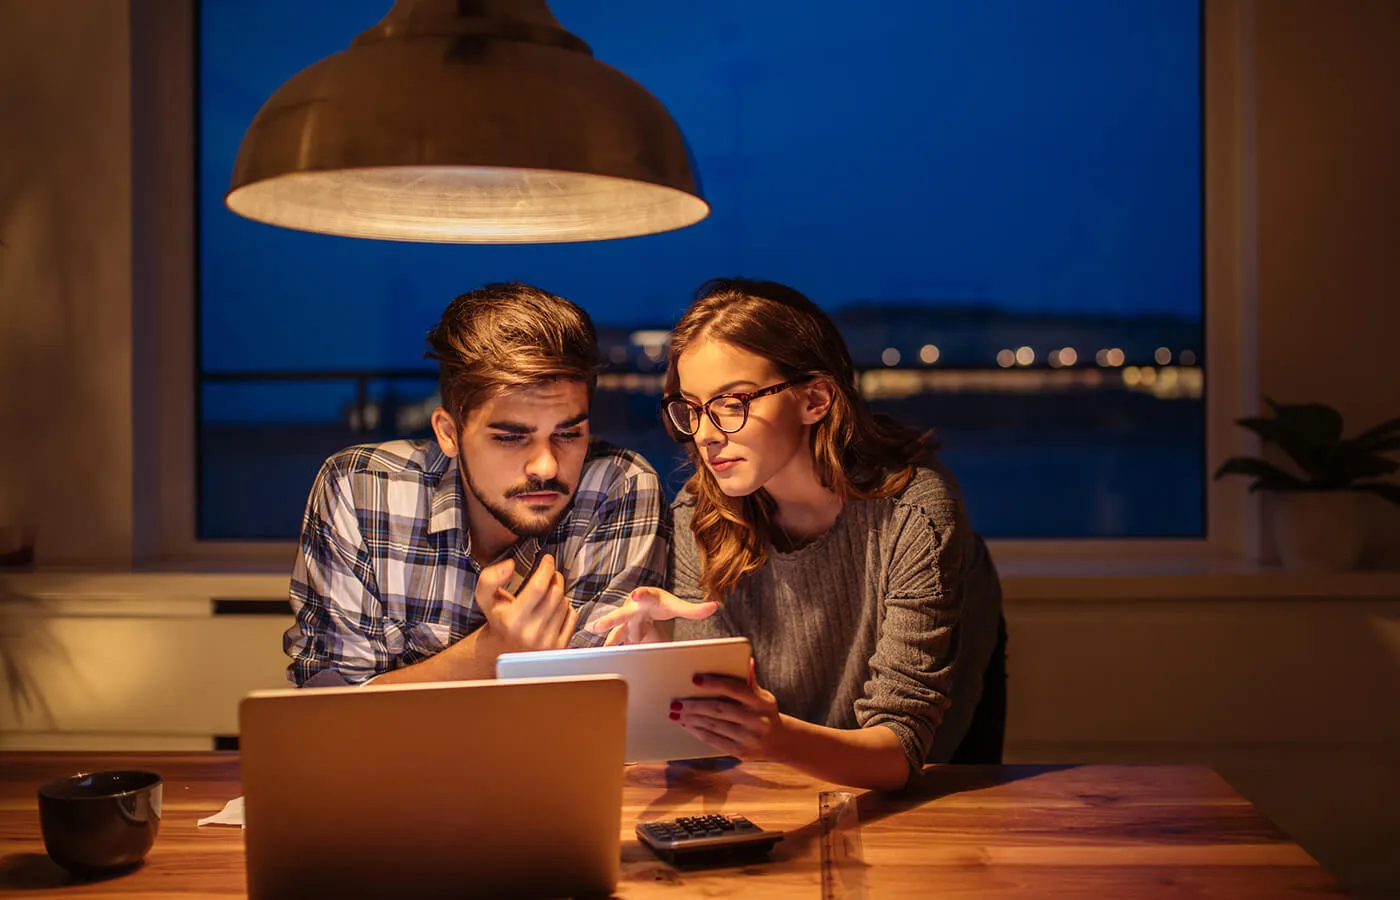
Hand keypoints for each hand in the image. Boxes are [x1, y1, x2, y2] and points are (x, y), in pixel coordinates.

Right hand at [475, 554, 576, 651]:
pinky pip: (573, 617)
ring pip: (565, 603)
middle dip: (555, 578)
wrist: (503, 650)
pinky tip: (554, 610)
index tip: (548, 560)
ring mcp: (546, 642)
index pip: (538, 587)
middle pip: (555, 593)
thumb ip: (490, 578)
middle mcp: (530, 633)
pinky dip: (567, 609)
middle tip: (550, 575)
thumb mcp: (485, 598)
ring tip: (548, 595)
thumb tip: (509, 565)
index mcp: (511, 620)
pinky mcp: (559, 647)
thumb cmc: (498, 619)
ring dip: (559, 594)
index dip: (546, 568)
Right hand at [586, 586, 718, 645]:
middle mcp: (631, 610)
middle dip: (610, 620)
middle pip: (620, 615)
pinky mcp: (623, 636)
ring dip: (607, 644)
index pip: (643, 595)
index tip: (636, 595)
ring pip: (615, 634)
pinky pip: (617, 646)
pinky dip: (611, 654)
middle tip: (597, 625)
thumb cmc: (659, 603)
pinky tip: (605, 664)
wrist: (644, 605)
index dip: (640, 595)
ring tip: (600, 654)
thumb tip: (716, 606)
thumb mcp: (676, 606)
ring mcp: (625, 624)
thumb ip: (694, 609)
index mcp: (646, 598)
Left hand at [672, 659, 784, 759]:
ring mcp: (748, 738)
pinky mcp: (740, 752)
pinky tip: (687, 725)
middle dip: (695, 705)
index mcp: (761, 702)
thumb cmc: (765, 713)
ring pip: (713, 726)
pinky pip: (714, 740)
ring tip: (676, 712)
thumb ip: (750, 681)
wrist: (779, 742)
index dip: (714, 683)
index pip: (735, 689)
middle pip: (719, 709)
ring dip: (692, 719)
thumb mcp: (763, 696)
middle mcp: (756, 720)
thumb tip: (746, 660)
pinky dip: (698, 732)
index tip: (695, 679)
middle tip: (676, 701)